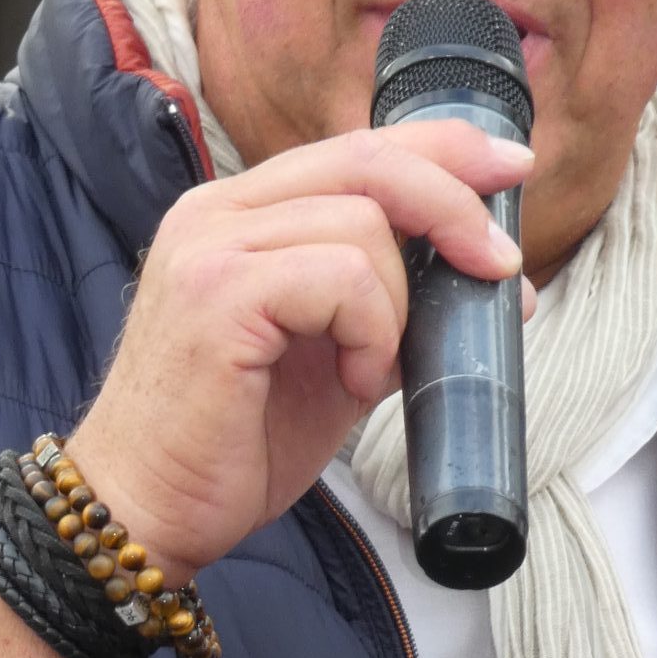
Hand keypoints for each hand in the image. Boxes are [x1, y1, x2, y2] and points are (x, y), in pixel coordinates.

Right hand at [68, 120, 533, 578]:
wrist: (148, 509)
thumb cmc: (232, 444)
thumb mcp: (333, 358)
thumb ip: (389, 305)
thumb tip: (490, 282)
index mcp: (239, 214)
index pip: (354, 148)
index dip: (441, 147)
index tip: (508, 168)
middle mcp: (216, 211)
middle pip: (366, 160)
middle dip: (453, 204)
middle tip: (501, 265)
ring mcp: (210, 246)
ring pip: (363, 225)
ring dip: (398, 309)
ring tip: (367, 373)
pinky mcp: (217, 293)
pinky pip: (341, 277)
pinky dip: (370, 332)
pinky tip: (350, 382)